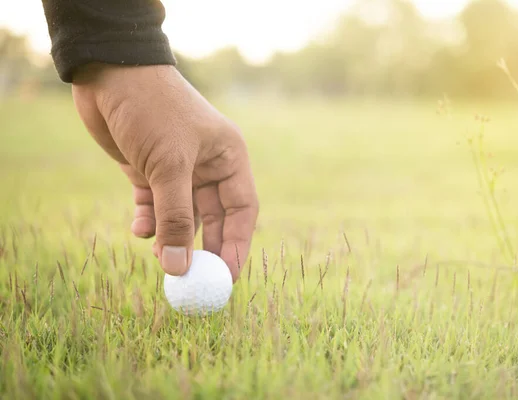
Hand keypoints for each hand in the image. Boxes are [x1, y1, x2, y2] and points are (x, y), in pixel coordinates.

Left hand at [70, 63, 258, 281]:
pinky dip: (149, 222)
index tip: (226, 278)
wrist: (109, 73)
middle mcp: (208, 166)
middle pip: (214, 219)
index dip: (237, 245)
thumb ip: (174, 217)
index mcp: (229, 158)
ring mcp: (179, 170)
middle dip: (203, 249)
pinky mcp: (150, 172)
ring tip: (159, 256)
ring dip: (172, 237)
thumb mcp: (168, 165)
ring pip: (182, 216)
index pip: (242, 210)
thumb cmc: (152, 110)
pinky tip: (139, 229)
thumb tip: (178, 268)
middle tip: (193, 280)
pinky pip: (155, 207)